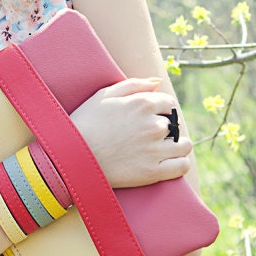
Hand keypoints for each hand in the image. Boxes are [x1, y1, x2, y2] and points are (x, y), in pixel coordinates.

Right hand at [70, 78, 191, 187]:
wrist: (71, 156)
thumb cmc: (85, 123)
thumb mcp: (104, 95)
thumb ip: (134, 85)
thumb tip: (158, 83)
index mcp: (143, 104)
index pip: (169, 103)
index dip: (161, 110)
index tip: (151, 118)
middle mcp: (153, 125)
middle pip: (175, 124)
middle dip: (166, 128)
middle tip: (149, 137)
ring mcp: (154, 149)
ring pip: (184, 145)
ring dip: (177, 145)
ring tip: (163, 150)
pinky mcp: (153, 172)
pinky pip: (182, 166)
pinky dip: (179, 164)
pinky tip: (168, 163)